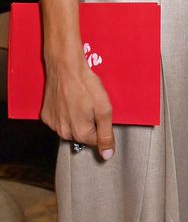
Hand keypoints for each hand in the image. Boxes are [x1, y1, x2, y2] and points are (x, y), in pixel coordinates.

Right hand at [41, 44, 114, 160]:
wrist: (65, 67)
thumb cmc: (85, 84)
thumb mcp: (104, 109)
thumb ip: (106, 134)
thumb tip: (107, 155)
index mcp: (80, 133)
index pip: (97, 141)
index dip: (103, 127)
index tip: (102, 113)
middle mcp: (64, 132)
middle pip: (83, 134)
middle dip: (90, 122)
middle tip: (91, 104)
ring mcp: (53, 124)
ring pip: (71, 127)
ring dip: (77, 117)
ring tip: (80, 100)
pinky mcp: (46, 115)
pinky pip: (60, 119)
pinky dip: (65, 112)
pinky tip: (70, 100)